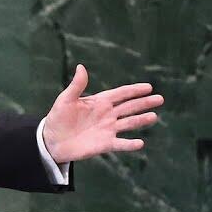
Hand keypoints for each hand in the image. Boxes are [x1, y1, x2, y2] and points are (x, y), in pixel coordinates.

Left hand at [42, 64, 162, 163]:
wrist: (52, 140)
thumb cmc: (58, 118)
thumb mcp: (65, 100)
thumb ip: (76, 86)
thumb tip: (81, 67)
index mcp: (100, 102)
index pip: (121, 94)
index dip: (134, 90)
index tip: (148, 87)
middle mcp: (107, 115)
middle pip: (129, 107)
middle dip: (144, 103)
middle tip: (160, 99)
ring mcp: (108, 129)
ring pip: (128, 123)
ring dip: (141, 120)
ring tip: (154, 116)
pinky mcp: (105, 144)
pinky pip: (120, 144)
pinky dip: (130, 144)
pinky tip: (140, 143)